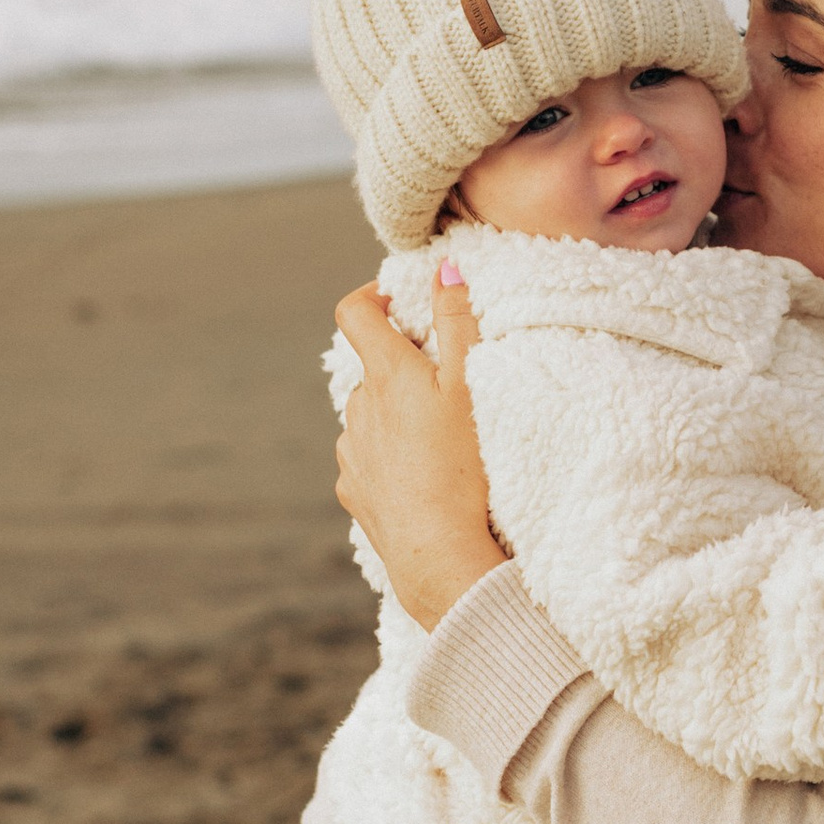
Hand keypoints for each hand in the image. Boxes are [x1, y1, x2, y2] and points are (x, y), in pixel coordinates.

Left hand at [334, 263, 502, 630]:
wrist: (442, 557)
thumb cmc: (465, 466)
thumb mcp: (472, 383)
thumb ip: (458, 320)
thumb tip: (444, 266)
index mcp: (385, 375)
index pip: (354, 313)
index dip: (372, 295)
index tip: (398, 299)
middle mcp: (358, 409)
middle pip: (372, 369)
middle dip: (403, 366)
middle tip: (448, 383)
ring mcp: (352, 454)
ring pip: (369, 416)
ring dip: (396, 415)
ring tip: (443, 440)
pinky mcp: (354, 494)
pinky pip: (367, 461)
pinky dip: (389, 458)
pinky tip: (424, 477)